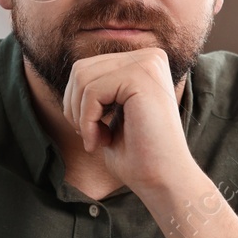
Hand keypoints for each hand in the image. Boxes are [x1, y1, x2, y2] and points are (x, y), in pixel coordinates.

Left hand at [61, 47, 192, 196]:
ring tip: (97, 139)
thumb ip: (98, 88)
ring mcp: (148, 64)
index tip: (94, 132)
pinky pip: (92, 91)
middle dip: (74, 108)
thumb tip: (76, 70)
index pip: (87, 67)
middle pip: (80, 69)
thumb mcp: (113, 113)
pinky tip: (102, 141)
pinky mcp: (142, 77)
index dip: (77, 103)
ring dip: (79, 116)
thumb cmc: (138, 155)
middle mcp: (150, 57)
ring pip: (82, 78)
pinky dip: (87, 122)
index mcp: (144, 63)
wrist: (163, 180)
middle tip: (90, 137)